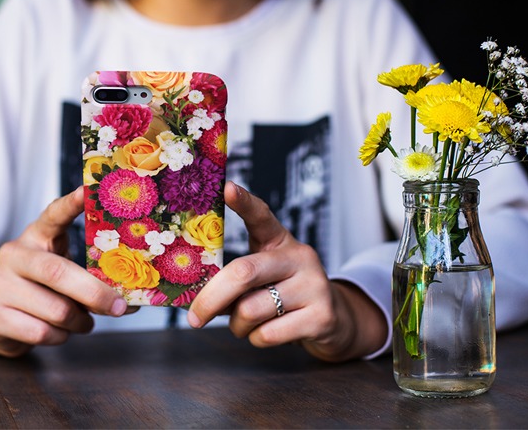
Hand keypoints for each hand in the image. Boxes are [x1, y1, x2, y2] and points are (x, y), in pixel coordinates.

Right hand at [0, 187, 130, 356]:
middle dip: (94, 293)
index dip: (71, 204)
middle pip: (58, 272)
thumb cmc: (42, 289)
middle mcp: (14, 254)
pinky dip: (60, 337)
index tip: (87, 191)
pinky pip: (41, 332)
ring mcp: (0, 284)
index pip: (53, 214)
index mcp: (36, 236)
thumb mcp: (64, 272)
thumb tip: (134, 297)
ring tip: (83, 321)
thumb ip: (92, 277)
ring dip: (79, 322)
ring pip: (55, 310)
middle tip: (119, 306)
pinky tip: (60, 331)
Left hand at [187, 182, 386, 360]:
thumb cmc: (283, 294)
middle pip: (243, 273)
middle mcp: (299, 257)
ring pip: (251, 311)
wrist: (333, 320)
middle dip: (211, 298)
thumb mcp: (263, 276)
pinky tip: (267, 333)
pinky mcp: (322, 316)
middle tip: (194, 317)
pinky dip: (256, 339)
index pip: (261, 216)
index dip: (243, 202)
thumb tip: (195, 298)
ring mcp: (314, 285)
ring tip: (246, 324)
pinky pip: (267, 334)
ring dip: (237, 326)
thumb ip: (236, 279)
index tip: (226, 188)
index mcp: (279, 241)